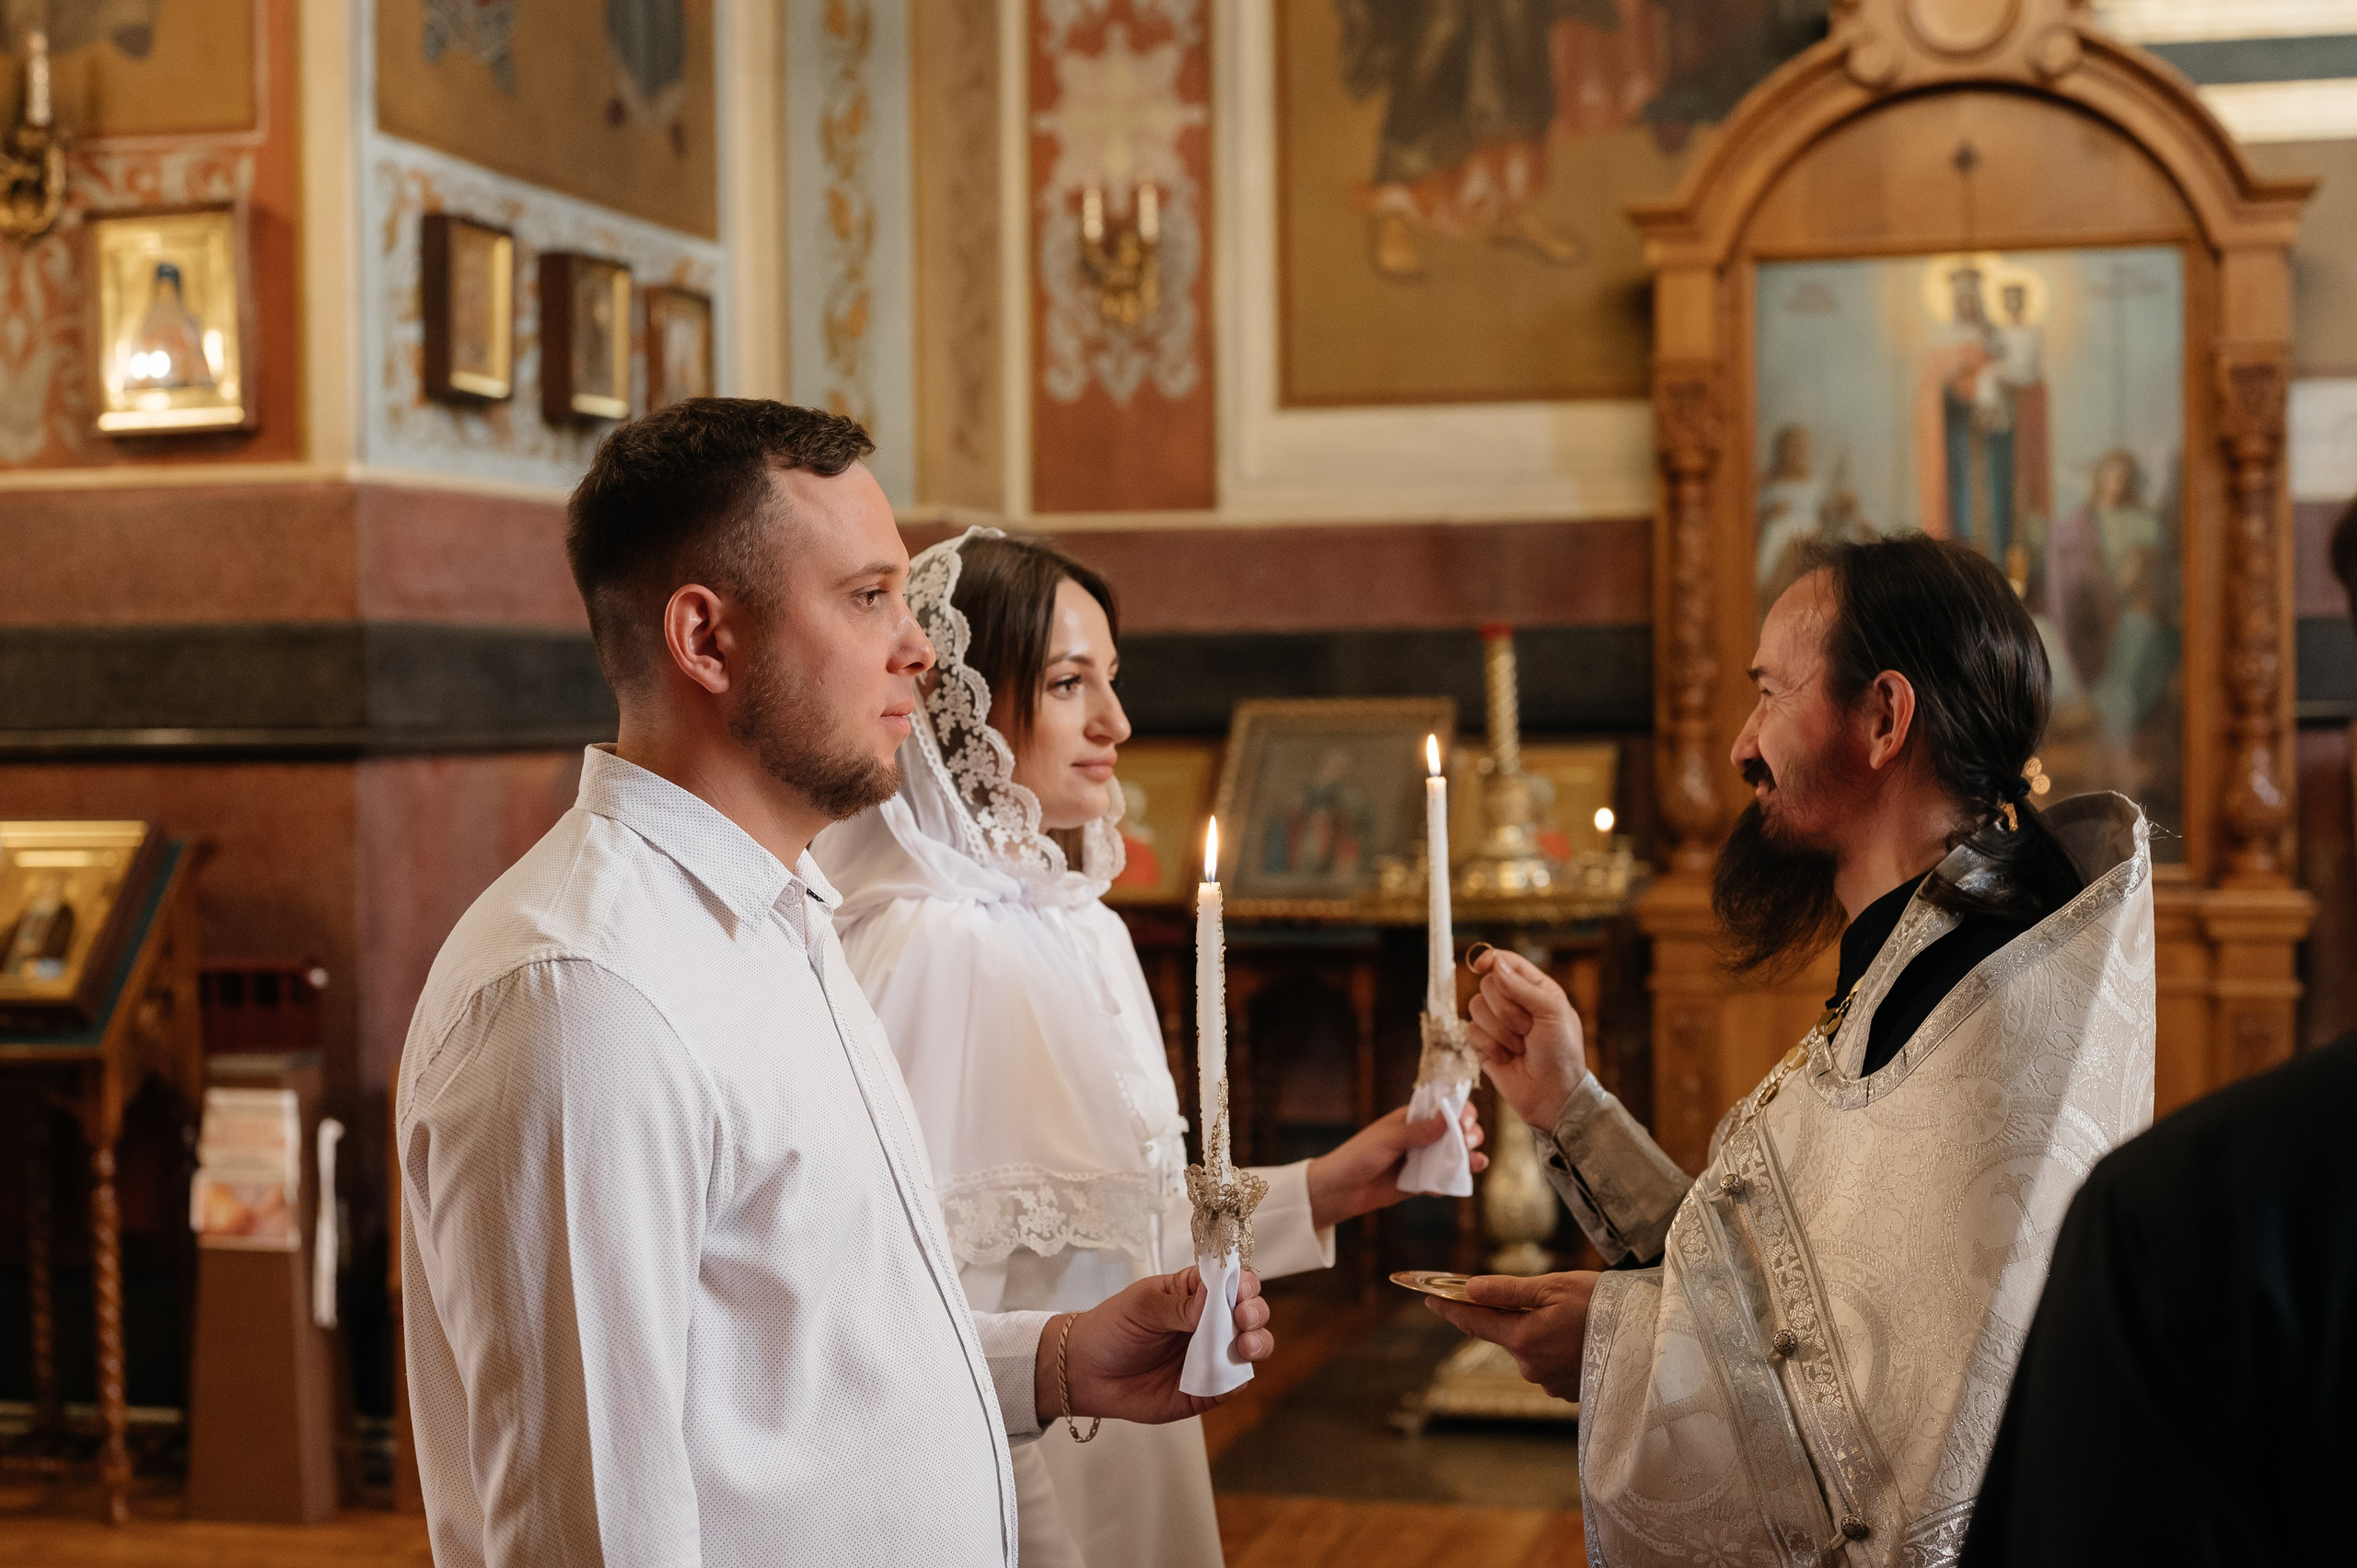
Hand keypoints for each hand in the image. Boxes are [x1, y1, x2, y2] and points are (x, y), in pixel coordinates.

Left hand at [1043, 1267, 1273, 1424]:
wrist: (1087, 1373)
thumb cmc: (1112, 1328)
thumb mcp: (1142, 1306)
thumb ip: (1178, 1305)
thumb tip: (1213, 1299)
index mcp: (1195, 1293)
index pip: (1232, 1281)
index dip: (1243, 1283)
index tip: (1240, 1290)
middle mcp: (1210, 1322)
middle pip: (1251, 1312)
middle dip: (1255, 1312)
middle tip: (1243, 1318)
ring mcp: (1211, 1355)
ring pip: (1252, 1347)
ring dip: (1258, 1343)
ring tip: (1245, 1346)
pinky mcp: (1207, 1388)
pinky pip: (1233, 1384)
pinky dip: (1239, 1379)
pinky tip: (1233, 1375)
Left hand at [1304, 1099, 1487, 1229]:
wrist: (1342, 1189)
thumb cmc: (1360, 1155)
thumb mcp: (1389, 1138)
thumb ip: (1419, 1130)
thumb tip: (1448, 1117)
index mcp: (1413, 1118)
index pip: (1444, 1107)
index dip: (1460, 1111)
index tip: (1465, 1121)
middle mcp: (1422, 1136)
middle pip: (1457, 1131)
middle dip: (1470, 1134)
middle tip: (1469, 1142)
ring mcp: (1423, 1159)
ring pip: (1456, 1156)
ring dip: (1470, 1157)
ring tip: (1476, 1162)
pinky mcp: (1422, 1182)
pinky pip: (1444, 1180)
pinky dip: (1454, 1181)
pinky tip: (1456, 1182)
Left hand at [1421, 1271, 1598, 1400]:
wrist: (1650, 1338)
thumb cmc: (1604, 1305)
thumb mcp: (1555, 1286)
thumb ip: (1509, 1290)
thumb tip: (1469, 1288)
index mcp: (1523, 1337)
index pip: (1475, 1322)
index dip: (1450, 1309)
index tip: (1429, 1300)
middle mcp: (1531, 1366)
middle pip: (1507, 1336)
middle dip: (1513, 1316)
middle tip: (1543, 1296)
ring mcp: (1550, 1383)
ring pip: (1530, 1351)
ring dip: (1539, 1333)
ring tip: (1574, 1316)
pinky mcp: (1569, 1392)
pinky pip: (1551, 1365)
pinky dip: (1558, 1349)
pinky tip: (1581, 1337)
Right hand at [1467, 948, 1588, 1132]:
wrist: (1552, 1094)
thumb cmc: (1562, 1053)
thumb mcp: (1553, 1012)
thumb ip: (1524, 987)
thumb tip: (1495, 964)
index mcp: (1534, 988)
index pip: (1506, 963)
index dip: (1491, 960)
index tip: (1482, 965)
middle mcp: (1513, 1002)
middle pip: (1486, 986)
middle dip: (1506, 1010)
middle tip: (1528, 1029)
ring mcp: (1496, 1023)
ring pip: (1475, 1009)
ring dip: (1500, 1032)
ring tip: (1520, 1047)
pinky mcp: (1483, 1044)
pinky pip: (1470, 1032)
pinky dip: (1490, 1046)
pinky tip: (1507, 1057)